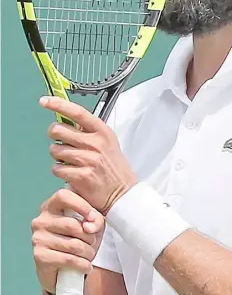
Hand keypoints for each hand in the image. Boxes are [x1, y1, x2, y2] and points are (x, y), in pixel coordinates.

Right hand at [31, 188, 104, 294]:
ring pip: (73, 244)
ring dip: (88, 252)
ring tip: (90, 254)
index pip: (63, 196)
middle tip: (93, 242)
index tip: (92, 216)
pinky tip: (87, 266)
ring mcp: (38, 238)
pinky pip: (67, 259)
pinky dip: (82, 264)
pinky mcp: (39, 256)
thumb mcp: (92, 223)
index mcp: (52, 204)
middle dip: (89, 236)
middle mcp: (41, 219)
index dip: (80, 204)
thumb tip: (89, 226)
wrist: (64, 268)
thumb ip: (95, 219)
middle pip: (72, 225)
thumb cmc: (80, 237)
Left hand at [40, 96, 137, 214]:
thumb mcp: (107, 142)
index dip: (59, 105)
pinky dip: (60, 171)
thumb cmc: (112, 166)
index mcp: (102, 131)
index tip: (44, 101)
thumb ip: (88, 132)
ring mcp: (88, 159)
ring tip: (70, 161)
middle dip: (54, 136)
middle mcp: (95, 143)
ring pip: (55, 150)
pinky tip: (71, 173)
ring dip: (57, 156)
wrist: (122, 193)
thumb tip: (64, 121)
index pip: (78, 113)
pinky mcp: (81, 176)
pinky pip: (57, 168)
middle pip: (59, 130)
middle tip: (60, 142)